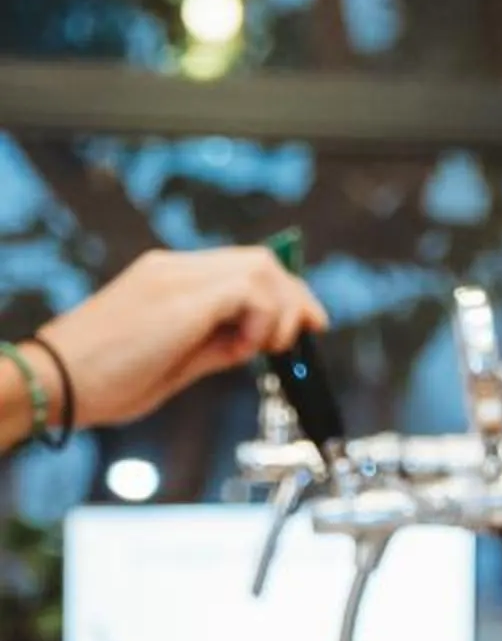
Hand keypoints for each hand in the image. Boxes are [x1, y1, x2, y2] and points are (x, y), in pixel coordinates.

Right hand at [33, 246, 329, 430]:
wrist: (56, 380)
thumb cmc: (103, 380)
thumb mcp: (175, 363)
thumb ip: (215, 346)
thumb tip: (253, 344)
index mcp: (170, 279)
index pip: (243, 269)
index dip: (284, 293)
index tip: (306, 324)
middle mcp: (174, 268)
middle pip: (261, 260)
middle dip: (297, 298)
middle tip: (302, 339)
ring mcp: (175, 277)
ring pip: (262, 266)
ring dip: (282, 310)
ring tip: (264, 349)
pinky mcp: (179, 295)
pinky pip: (249, 290)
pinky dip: (262, 319)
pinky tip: (242, 349)